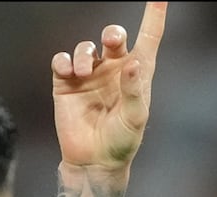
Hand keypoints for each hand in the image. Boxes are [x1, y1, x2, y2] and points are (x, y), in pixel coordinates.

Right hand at [50, 2, 166, 169]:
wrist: (94, 160)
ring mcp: (90, 75)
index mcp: (138, 75)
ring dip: (84, 55)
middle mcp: (115, 70)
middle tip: (110, 42)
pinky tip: (68, 73)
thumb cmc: (122, 141)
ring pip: (86, 48)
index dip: (154, 16)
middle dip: (112, 33)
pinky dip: (64, 61)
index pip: (148, 38)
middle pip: (113, 37)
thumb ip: (135, 91)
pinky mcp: (67, 83)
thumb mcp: (135, 118)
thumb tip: (134, 63)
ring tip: (83, 74)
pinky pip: (62, 60)